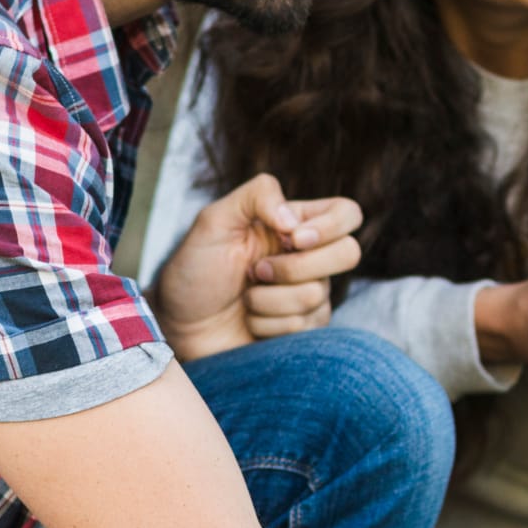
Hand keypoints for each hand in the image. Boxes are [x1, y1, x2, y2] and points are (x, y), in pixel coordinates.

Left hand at [150, 173, 361, 360]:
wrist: (179, 325)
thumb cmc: (194, 270)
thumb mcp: (214, 220)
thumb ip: (256, 197)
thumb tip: (295, 221)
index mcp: (295, 224)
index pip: (347, 213)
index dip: (329, 226)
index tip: (291, 237)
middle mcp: (310, 258)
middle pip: (349, 253)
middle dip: (296, 267)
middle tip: (257, 271)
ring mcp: (310, 295)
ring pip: (319, 295)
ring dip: (268, 299)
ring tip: (245, 297)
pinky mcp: (304, 330)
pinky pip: (305, 325)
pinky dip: (268, 323)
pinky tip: (251, 320)